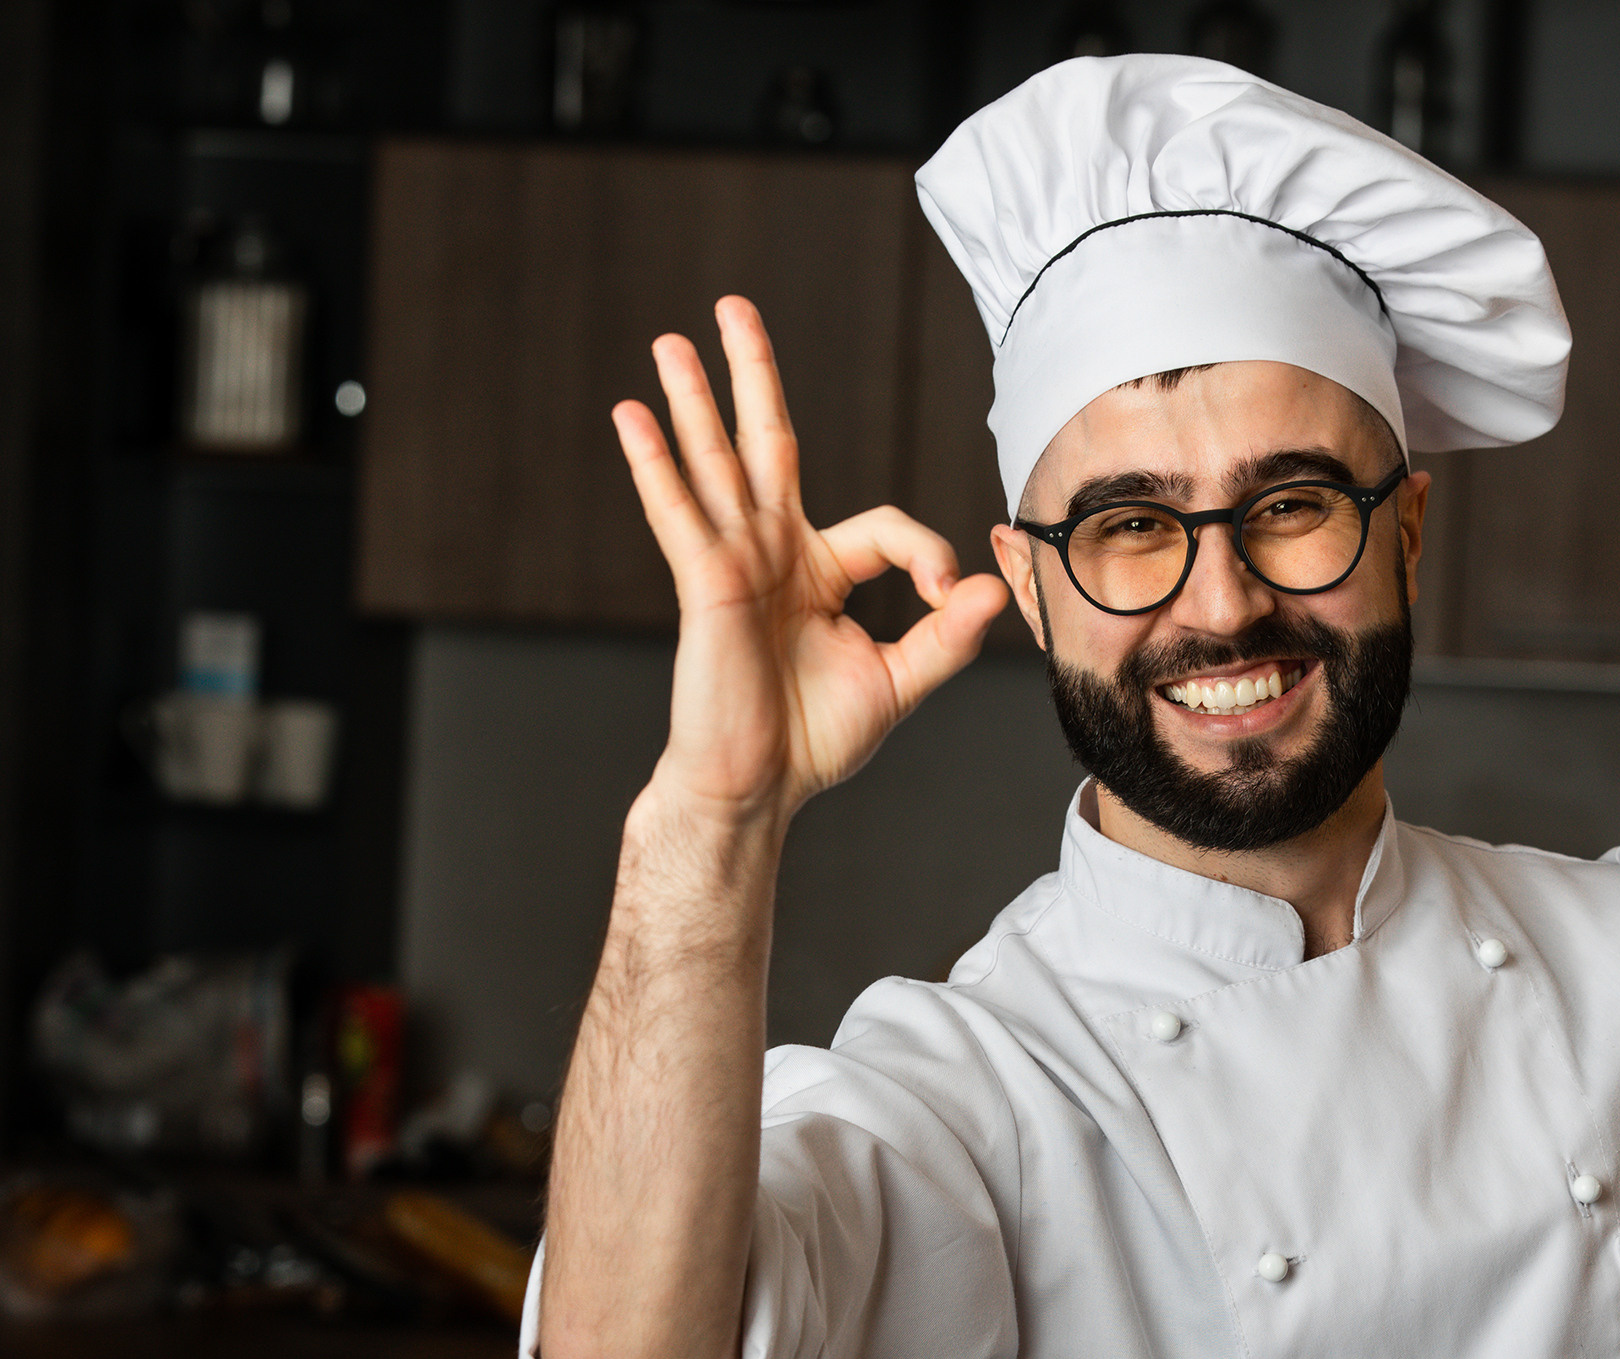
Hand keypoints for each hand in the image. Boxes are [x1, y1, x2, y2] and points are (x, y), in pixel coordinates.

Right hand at [613, 296, 1010, 819]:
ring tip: (670, 341)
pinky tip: (632, 415)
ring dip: (694, 398)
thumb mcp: (898, 683)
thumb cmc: (813, 742)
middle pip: (765, 444)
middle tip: (734, 308)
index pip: (881, 527)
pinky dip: (655, 462)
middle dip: (753, 375)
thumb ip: (944, 636)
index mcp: (819, 573)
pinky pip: (679, 511)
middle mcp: (771, 554)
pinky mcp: (705, 584)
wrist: (757, 788)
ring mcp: (733, 563)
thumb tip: (987, 583)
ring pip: (715, 462)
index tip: (945, 593)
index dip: (922, 551)